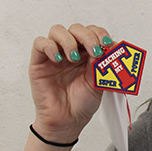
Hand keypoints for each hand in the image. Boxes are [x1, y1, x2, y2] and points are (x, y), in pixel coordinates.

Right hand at [29, 24, 113, 141]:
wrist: (68, 121)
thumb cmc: (82, 103)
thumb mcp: (98, 81)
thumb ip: (102, 63)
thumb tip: (112, 46)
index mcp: (87, 54)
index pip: (92, 32)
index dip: (100, 34)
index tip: (107, 43)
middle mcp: (71, 51)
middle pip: (76, 29)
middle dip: (88, 36)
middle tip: (94, 51)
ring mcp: (55, 55)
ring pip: (57, 31)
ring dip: (69, 40)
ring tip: (73, 57)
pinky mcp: (39, 62)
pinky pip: (40, 43)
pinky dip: (49, 46)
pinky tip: (58, 59)